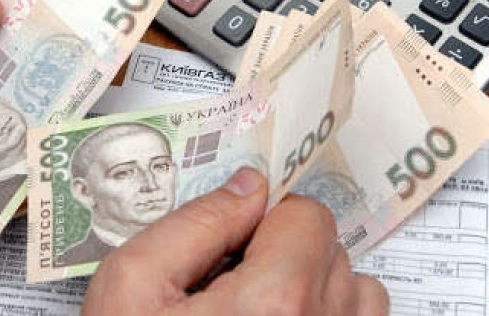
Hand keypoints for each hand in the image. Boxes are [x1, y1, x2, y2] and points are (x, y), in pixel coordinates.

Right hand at [83, 167, 388, 314]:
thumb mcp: (132, 287)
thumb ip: (195, 221)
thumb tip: (250, 185)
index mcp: (273, 308)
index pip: (308, 215)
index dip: (266, 218)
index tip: (234, 242)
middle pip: (333, 249)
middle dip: (287, 250)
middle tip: (234, 285)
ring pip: (357, 290)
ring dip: (316, 286)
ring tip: (261, 313)